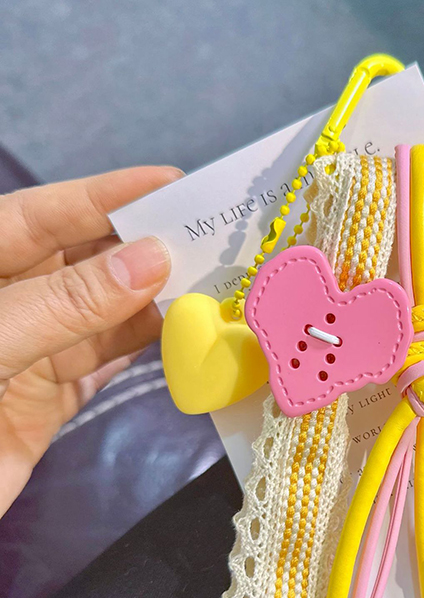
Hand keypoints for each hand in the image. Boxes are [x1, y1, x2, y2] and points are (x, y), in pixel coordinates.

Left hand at [0, 166, 181, 516]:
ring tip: (214, 280)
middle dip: (143, 247)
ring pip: (103, 314)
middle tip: (212, 236)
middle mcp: (6, 301)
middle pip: (82, 262)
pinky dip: (145, 348)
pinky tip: (185, 331)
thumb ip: (66, 304)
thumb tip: (151, 260)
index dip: (107, 195)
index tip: (172, 184)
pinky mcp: (49, 398)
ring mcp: (29, 350)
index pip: (41, 216)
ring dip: (155, 300)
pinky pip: (106, 362)